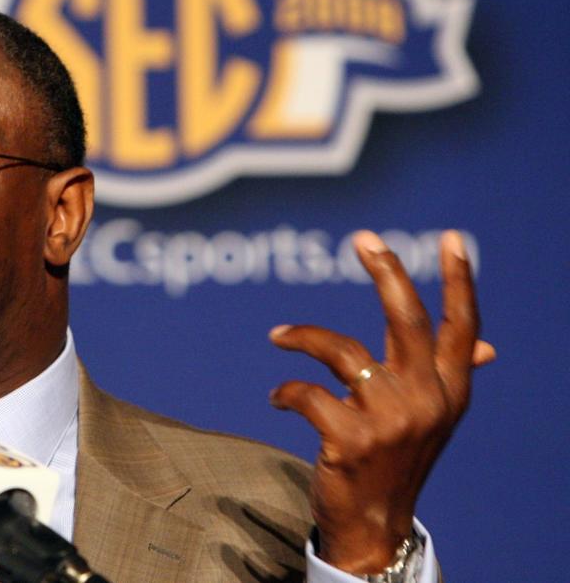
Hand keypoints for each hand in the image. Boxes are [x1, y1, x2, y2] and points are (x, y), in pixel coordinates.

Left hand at [268, 230, 494, 573]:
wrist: (373, 524)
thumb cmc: (397, 458)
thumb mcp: (431, 418)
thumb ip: (450, 376)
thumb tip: (486, 346)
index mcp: (449, 392)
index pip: (461, 328)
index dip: (460, 282)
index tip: (452, 239)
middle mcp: (426, 401)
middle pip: (408, 321)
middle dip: (387, 273)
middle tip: (364, 238)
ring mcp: (390, 422)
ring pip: (341, 351)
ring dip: (302, 337)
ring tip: (278, 336)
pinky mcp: (351, 440)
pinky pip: (307, 393)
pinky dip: (285, 391)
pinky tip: (277, 397)